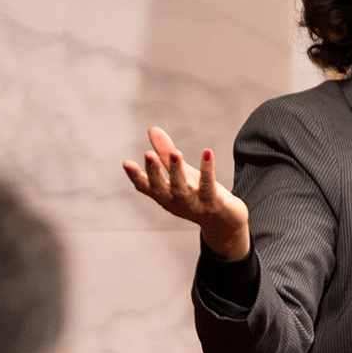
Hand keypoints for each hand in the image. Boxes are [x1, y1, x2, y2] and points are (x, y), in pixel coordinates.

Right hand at [122, 126, 250, 261]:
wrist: (225, 223)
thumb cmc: (198, 195)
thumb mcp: (181, 173)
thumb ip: (165, 153)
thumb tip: (152, 129)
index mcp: (165, 196)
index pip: (146, 187)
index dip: (136, 176)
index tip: (126, 163)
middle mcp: (176, 202)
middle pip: (162, 189)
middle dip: (154, 172)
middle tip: (148, 154)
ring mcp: (193, 205)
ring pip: (182, 189)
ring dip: (177, 171)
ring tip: (175, 153)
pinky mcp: (212, 202)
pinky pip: (208, 185)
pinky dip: (207, 169)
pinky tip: (207, 152)